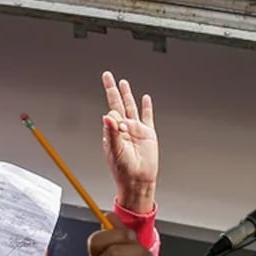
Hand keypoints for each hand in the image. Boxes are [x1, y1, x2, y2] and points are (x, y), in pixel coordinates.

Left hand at [101, 71, 157, 212]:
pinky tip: (145, 98)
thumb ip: (111, 133)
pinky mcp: (148, 133)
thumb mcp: (115, 151)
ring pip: (131, 107)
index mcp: (112, 132)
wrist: (139, 181)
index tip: (118, 121)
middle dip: (112, 89)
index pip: (110, 114)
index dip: (113, 113)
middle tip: (107, 75)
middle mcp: (123, 129)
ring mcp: (136, 130)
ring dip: (127, 94)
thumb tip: (106, 117)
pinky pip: (147, 117)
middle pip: (117, 103)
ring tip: (123, 82)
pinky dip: (146, 107)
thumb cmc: (124, 170)